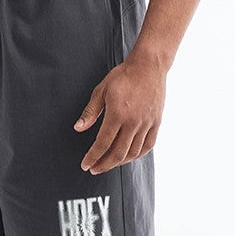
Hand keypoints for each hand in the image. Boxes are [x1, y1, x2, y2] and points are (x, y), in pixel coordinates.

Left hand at [73, 52, 164, 174]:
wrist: (149, 66)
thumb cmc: (123, 76)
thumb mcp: (101, 90)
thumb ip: (90, 112)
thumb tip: (78, 128)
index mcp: (117, 114)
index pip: (102, 143)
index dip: (93, 157)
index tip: (85, 165)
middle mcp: (133, 122)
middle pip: (118, 153)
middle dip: (104, 164)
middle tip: (94, 169)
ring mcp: (147, 123)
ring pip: (133, 152)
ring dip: (119, 162)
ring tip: (109, 163)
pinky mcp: (156, 123)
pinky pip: (148, 146)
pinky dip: (137, 155)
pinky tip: (128, 156)